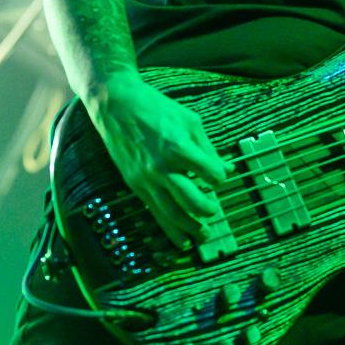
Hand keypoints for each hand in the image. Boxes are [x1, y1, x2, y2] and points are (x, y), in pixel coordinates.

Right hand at [86, 73, 233, 249]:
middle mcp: (162, 167)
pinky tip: (180, 240)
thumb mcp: (190, 121)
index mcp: (179, 147)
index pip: (211, 174)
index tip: (219, 178)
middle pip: (192, 201)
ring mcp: (146, 178)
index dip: (219, 179)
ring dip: (190, 228)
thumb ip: (209, 148)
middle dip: (207, 210)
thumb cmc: (156, 108)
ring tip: (203, 236)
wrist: (116, 105)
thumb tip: (228, 169)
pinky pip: (154, 211)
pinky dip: (169, 228)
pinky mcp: (135, 184)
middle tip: (214, 212)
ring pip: (172, 213)